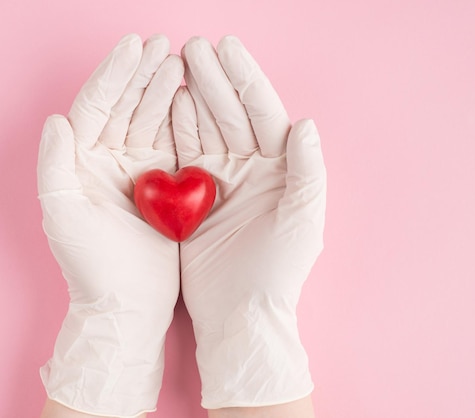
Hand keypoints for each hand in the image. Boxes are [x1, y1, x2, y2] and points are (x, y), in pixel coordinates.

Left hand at [37, 34, 183, 416]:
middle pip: (124, 105)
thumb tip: (56, 119)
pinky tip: (192, 96)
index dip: (114, 75)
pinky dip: (181, 119)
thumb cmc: (91, 266)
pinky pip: (172, 142)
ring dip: (163, 88)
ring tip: (180, 60)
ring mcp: (136, 170)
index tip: (134, 46)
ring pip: (149, 118)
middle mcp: (106, 160)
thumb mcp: (63, 216)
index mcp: (80, 162)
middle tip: (165, 43)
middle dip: (142, 73)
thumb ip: (54, 165)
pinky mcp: (164, 184)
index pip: (95, 107)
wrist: (128, 304)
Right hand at [173, 36, 325, 408]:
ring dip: (191, 96)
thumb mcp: (302, 220)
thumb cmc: (277, 271)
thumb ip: (308, 170)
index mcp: (279, 169)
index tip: (227, 48)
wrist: (239, 313)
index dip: (245, 79)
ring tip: (176, 65)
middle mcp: (250, 169)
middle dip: (213, 79)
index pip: (262, 113)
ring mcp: (219, 181)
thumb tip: (305, 124)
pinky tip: (166, 104)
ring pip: (204, 128)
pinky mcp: (191, 198)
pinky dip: (175, 129)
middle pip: (230, 113)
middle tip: (192, 47)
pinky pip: (182, 155)